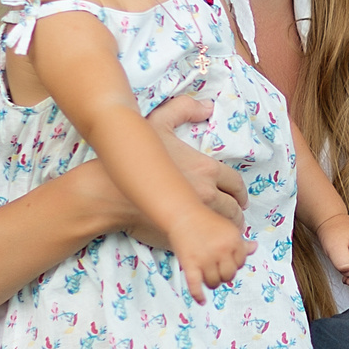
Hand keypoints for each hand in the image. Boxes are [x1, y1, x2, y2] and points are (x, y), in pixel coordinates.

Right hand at [80, 95, 248, 249]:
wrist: (109, 191)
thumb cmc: (134, 156)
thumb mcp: (158, 122)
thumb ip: (183, 109)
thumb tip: (208, 106)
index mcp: (206, 169)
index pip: (235, 184)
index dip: (240, 194)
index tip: (239, 200)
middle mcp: (206, 192)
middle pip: (232, 209)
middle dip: (236, 215)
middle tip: (234, 219)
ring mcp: (195, 215)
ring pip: (222, 227)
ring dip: (226, 231)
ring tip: (222, 232)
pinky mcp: (183, 233)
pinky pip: (207, 241)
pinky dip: (213, 242)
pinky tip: (208, 242)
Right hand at [171, 209, 250, 303]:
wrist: (182, 214)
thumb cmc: (205, 221)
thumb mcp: (227, 228)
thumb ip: (241, 242)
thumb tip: (255, 248)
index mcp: (234, 240)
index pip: (240, 263)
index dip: (233, 263)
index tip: (224, 260)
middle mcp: (222, 250)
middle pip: (229, 276)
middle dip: (223, 275)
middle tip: (215, 269)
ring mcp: (205, 258)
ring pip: (214, 282)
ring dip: (211, 282)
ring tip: (206, 276)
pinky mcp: (189, 264)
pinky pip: (195, 285)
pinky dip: (198, 295)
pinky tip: (202, 301)